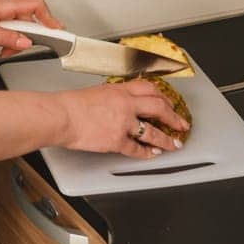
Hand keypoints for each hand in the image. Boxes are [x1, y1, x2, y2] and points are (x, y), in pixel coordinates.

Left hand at [0, 0, 62, 57]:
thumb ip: (6, 39)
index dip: (50, 19)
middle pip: (24, 23)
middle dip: (13, 40)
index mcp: (5, 3)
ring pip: (9, 27)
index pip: (37, 6)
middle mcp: (4, 1)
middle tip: (1, 51)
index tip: (58, 33)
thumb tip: (27, 43)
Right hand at [59, 82, 189, 158]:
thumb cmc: (72, 104)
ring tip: (174, 144)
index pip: (150, 89)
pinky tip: (152, 154)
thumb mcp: (97, 91)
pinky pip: (137, 149)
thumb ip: (114, 97)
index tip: (169, 103)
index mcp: (120, 90)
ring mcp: (124, 124)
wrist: (62, 115)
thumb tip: (121, 103)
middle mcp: (126, 105)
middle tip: (182, 124)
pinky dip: (147, 153)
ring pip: (153, 132)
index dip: (163, 97)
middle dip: (174, 117)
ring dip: (166, 139)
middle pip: (159, 108)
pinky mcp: (117, 141)